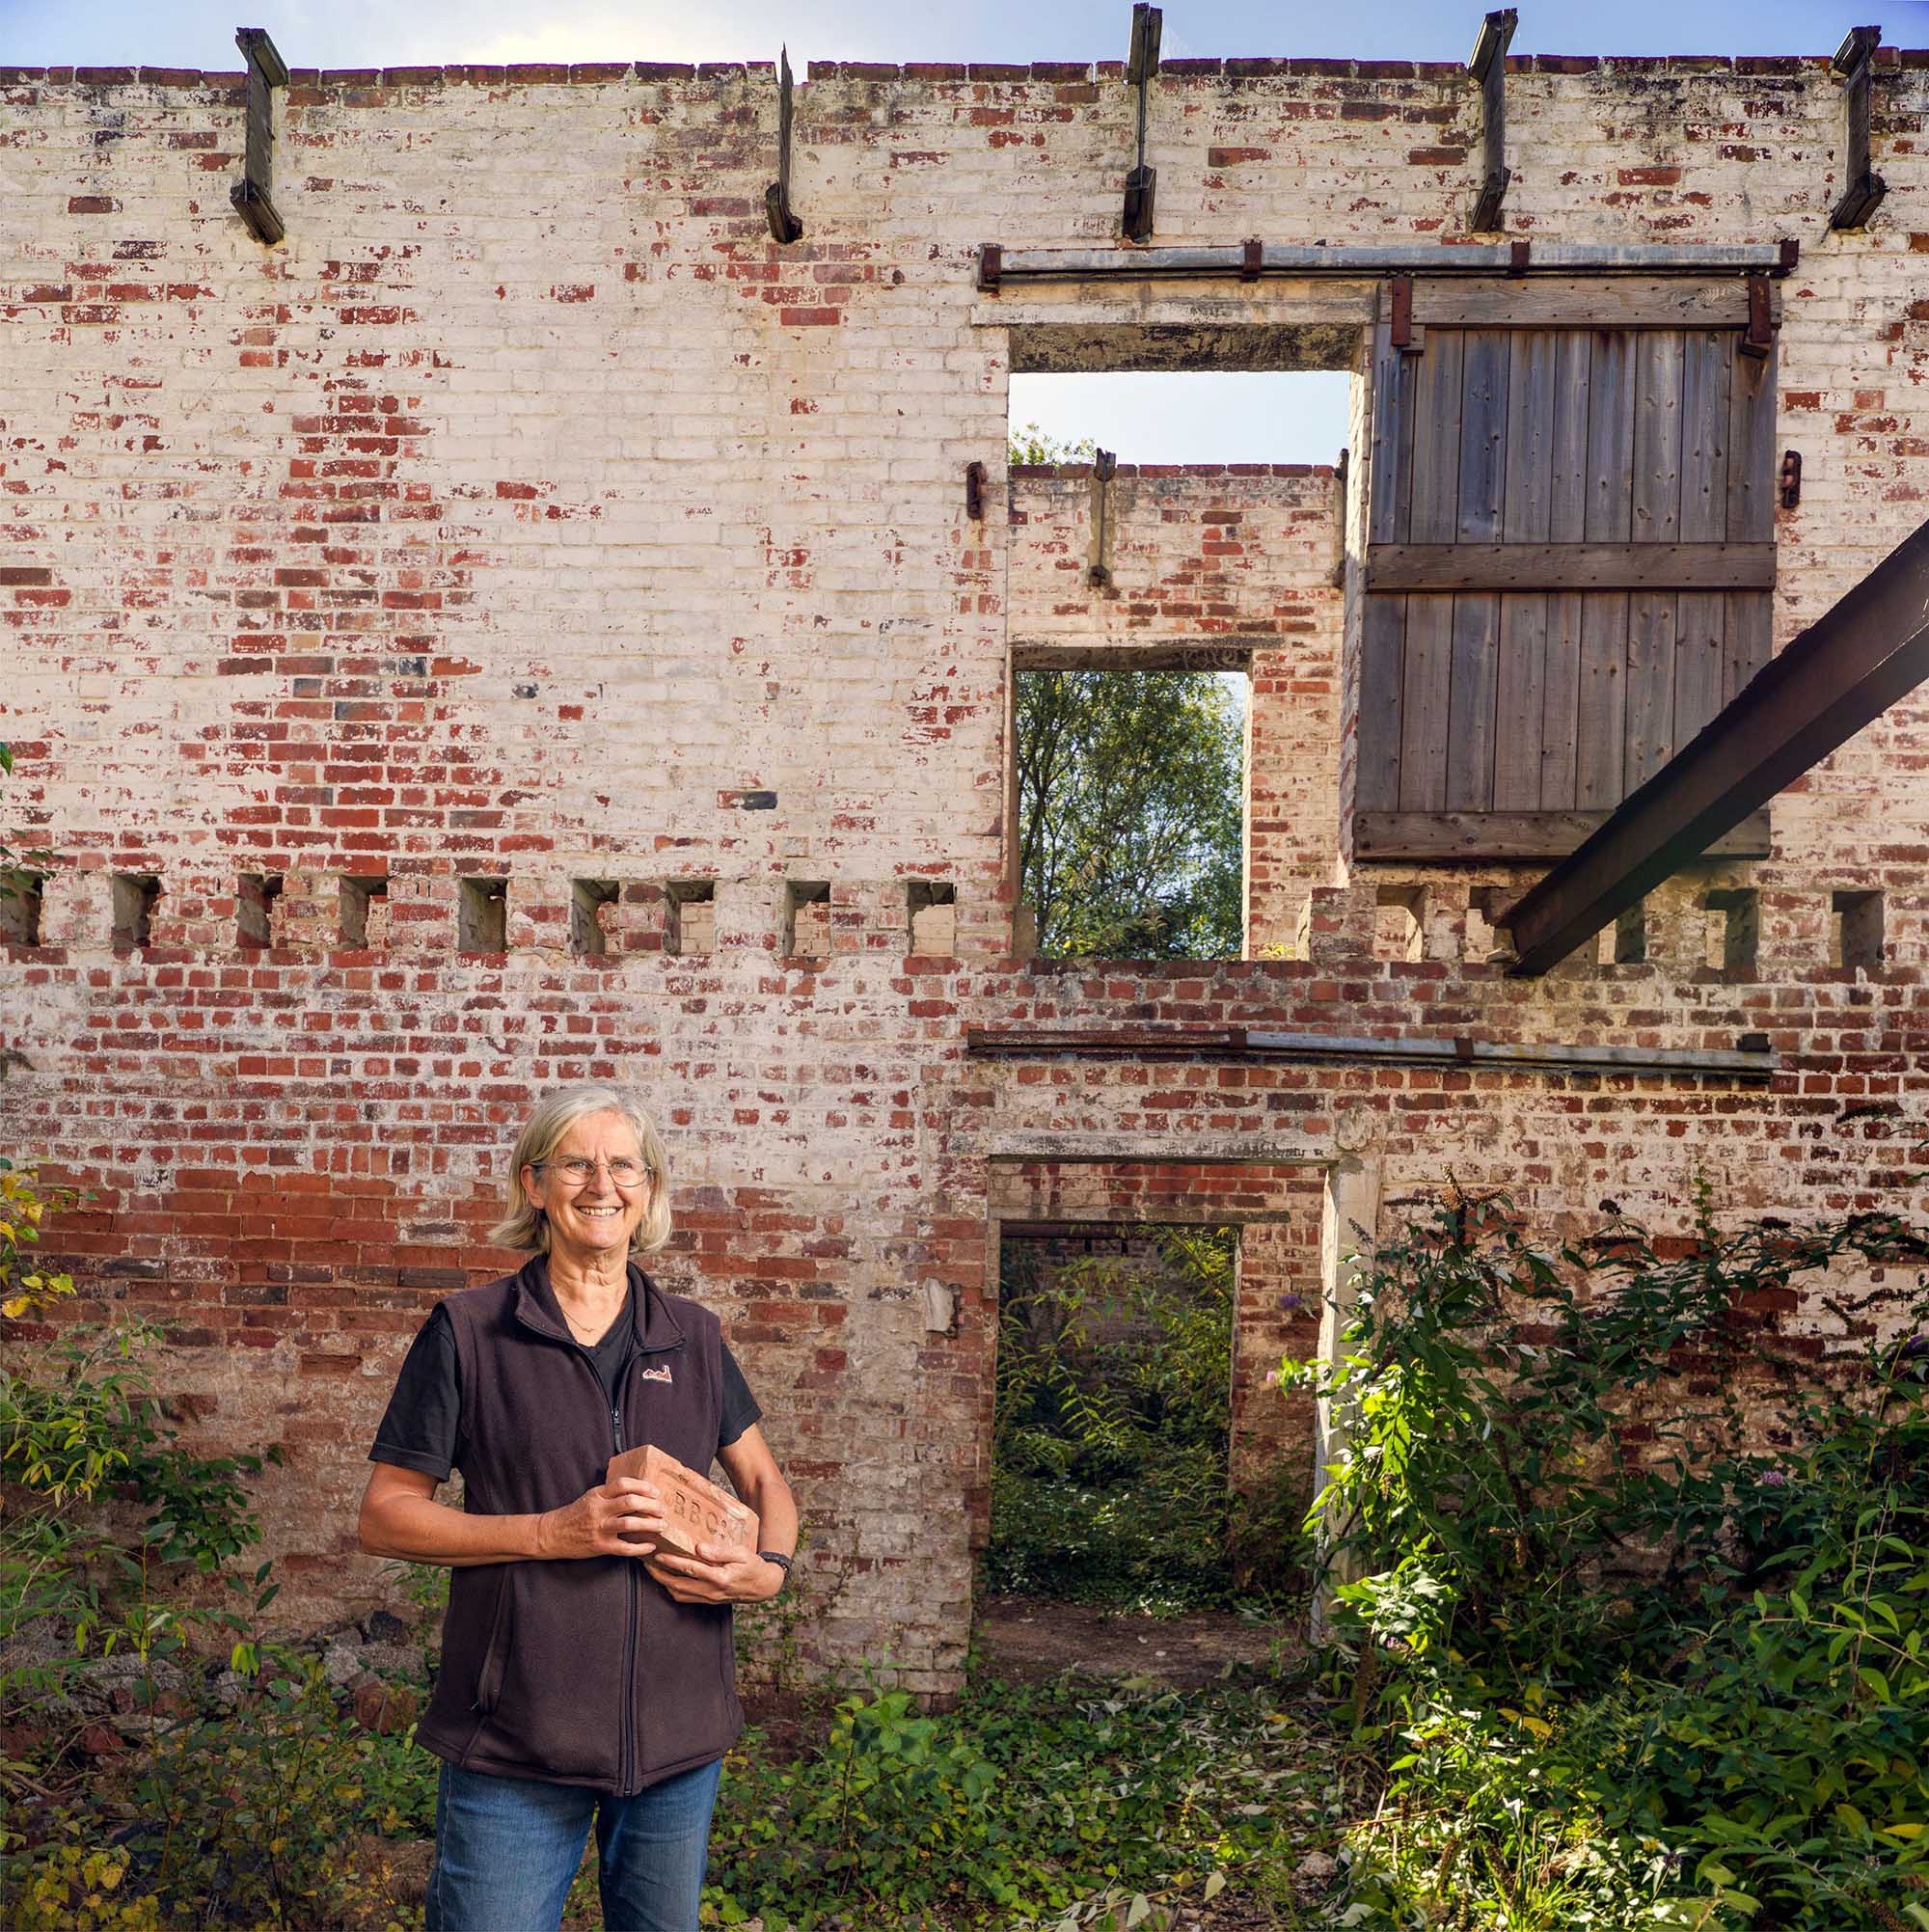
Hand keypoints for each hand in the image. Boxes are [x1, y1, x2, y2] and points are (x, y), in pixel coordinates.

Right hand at [532, 1478, 668, 1559]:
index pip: (623, 1484)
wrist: (553, 1534)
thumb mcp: (591, 1497)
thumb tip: (639, 1491)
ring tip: (662, 1526)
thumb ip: (610, 1493)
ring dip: (650, 1525)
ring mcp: (599, 1528)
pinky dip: (640, 1548)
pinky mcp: (599, 1546)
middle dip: (651, 1505)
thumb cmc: (576, 1514)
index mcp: (597, 1494)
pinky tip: (650, 1546)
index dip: (643, 1486)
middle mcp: (599, 1510)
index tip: (656, 1491)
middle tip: (663, 1509)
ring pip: (629, 1523)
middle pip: (630, 1502)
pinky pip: (624, 1547)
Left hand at [646, 1542, 786, 1604]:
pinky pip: (685, 1598)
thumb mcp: (741, 1553)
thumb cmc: (753, 1566)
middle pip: (678, 1584)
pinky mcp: (708, 1601)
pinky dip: (673, 1589)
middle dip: (659, 1575)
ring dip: (663, 1583)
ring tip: (652, 1571)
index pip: (690, 1569)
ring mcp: (709, 1598)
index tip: (658, 1553)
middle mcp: (711, 1591)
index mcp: (720, 1577)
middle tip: (646, 1564)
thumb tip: (699, 1548)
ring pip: (679, 1594)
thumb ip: (720, 1551)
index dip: (672, 1561)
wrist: (763, 1586)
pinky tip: (667, 1580)